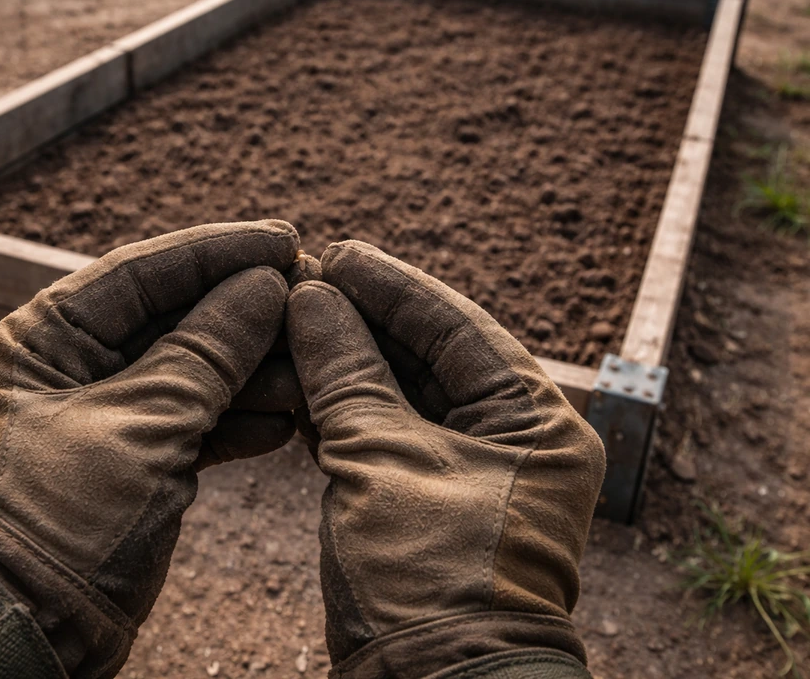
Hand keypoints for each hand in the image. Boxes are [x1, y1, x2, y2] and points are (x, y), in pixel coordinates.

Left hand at [0, 221, 300, 678]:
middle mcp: (68, 367)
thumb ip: (209, 349)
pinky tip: (285, 422)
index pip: (139, 272)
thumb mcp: (144, 423)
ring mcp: (104, 414)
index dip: (216, 252)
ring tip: (309, 367)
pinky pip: (194, 421)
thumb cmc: (64, 520)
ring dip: (252, 372)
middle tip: (311, 296)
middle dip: (243, 314)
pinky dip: (238, 421)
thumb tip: (266, 285)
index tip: (284, 239)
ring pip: (192, 372)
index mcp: (41, 339)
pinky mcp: (135, 458)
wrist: (34, 631)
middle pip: (172, 318)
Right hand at [286, 241, 605, 678]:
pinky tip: (299, 377)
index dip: (394, 286)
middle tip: (307, 278)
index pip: (459, 327)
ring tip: (293, 319)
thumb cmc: (427, 577)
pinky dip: (344, 408)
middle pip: (431, 355)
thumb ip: (347, 371)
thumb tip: (313, 297)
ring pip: (404, 394)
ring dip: (348, 361)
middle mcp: (515, 440)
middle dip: (365, 320)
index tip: (339, 252)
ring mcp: (474, 472)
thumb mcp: (382, 460)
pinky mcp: (432, 500)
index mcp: (537, 422)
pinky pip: (388, 434)